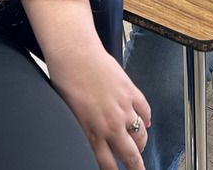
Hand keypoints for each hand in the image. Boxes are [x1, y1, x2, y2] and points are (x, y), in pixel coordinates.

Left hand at [45, 42, 150, 169]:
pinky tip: (146, 122)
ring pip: (141, 136)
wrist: (74, 53)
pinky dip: (147, 119)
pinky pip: (145, 112)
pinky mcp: (131, 92)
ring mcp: (123, 109)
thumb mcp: (70, 115)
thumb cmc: (65, 80)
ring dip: (141, 143)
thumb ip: (84, 131)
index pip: (108, 165)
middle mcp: (110, 126)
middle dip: (137, 168)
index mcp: (91, 133)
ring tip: (139, 145)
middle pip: (131, 157)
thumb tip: (92, 140)